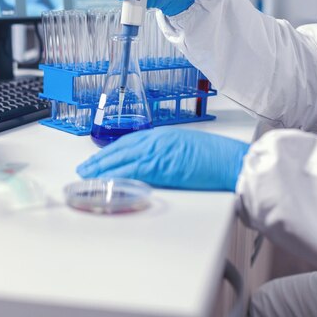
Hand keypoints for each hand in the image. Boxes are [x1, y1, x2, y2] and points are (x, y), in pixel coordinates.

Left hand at [77, 128, 249, 190]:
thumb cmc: (216, 157)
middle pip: (120, 149)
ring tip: (87, 177)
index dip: (111, 151)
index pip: (129, 141)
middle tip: (84, 169)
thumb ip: (166, 152)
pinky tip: (105, 182)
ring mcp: (158, 152)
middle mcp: (157, 140)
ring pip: (121, 160)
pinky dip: (116, 177)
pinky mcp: (161, 167)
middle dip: (100, 160)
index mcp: (163, 134)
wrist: (232, 161)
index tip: (98, 158)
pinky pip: (132, 172)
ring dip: (102, 169)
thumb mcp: (186, 147)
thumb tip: (152, 164)